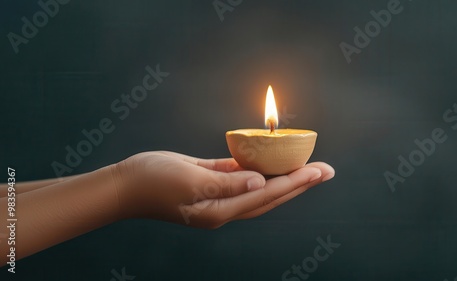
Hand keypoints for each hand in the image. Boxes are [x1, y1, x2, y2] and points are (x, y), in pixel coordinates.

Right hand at [114, 151, 334, 228]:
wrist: (125, 185)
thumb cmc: (152, 181)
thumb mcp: (189, 180)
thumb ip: (226, 183)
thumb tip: (261, 182)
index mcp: (220, 210)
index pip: (266, 195)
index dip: (294, 182)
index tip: (318, 170)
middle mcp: (223, 207)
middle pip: (270, 196)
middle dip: (299, 183)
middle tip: (326, 170)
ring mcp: (217, 197)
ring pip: (259, 187)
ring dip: (283, 177)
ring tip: (306, 167)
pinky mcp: (210, 184)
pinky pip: (240, 177)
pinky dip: (258, 170)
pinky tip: (271, 162)